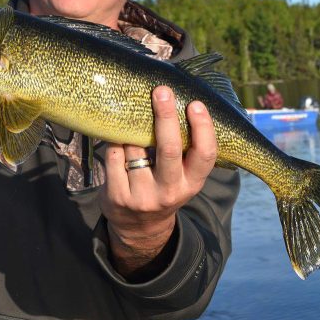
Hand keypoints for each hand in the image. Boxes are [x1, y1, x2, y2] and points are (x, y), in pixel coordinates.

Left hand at [99, 86, 216, 274]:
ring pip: (135, 148)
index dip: (203, 129)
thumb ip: (184, 150)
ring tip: (132, 117)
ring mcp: (142, 196)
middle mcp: (170, 191)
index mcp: (192, 184)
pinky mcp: (117, 196)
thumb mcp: (183, 177)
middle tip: (161, 91)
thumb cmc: (164, 187)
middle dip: (165, 117)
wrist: (139, 229)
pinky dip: (115, 141)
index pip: (205, 155)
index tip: (195, 104)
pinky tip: (117, 136)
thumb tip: (178, 102)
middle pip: (169, 150)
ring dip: (131, 129)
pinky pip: (114, 156)